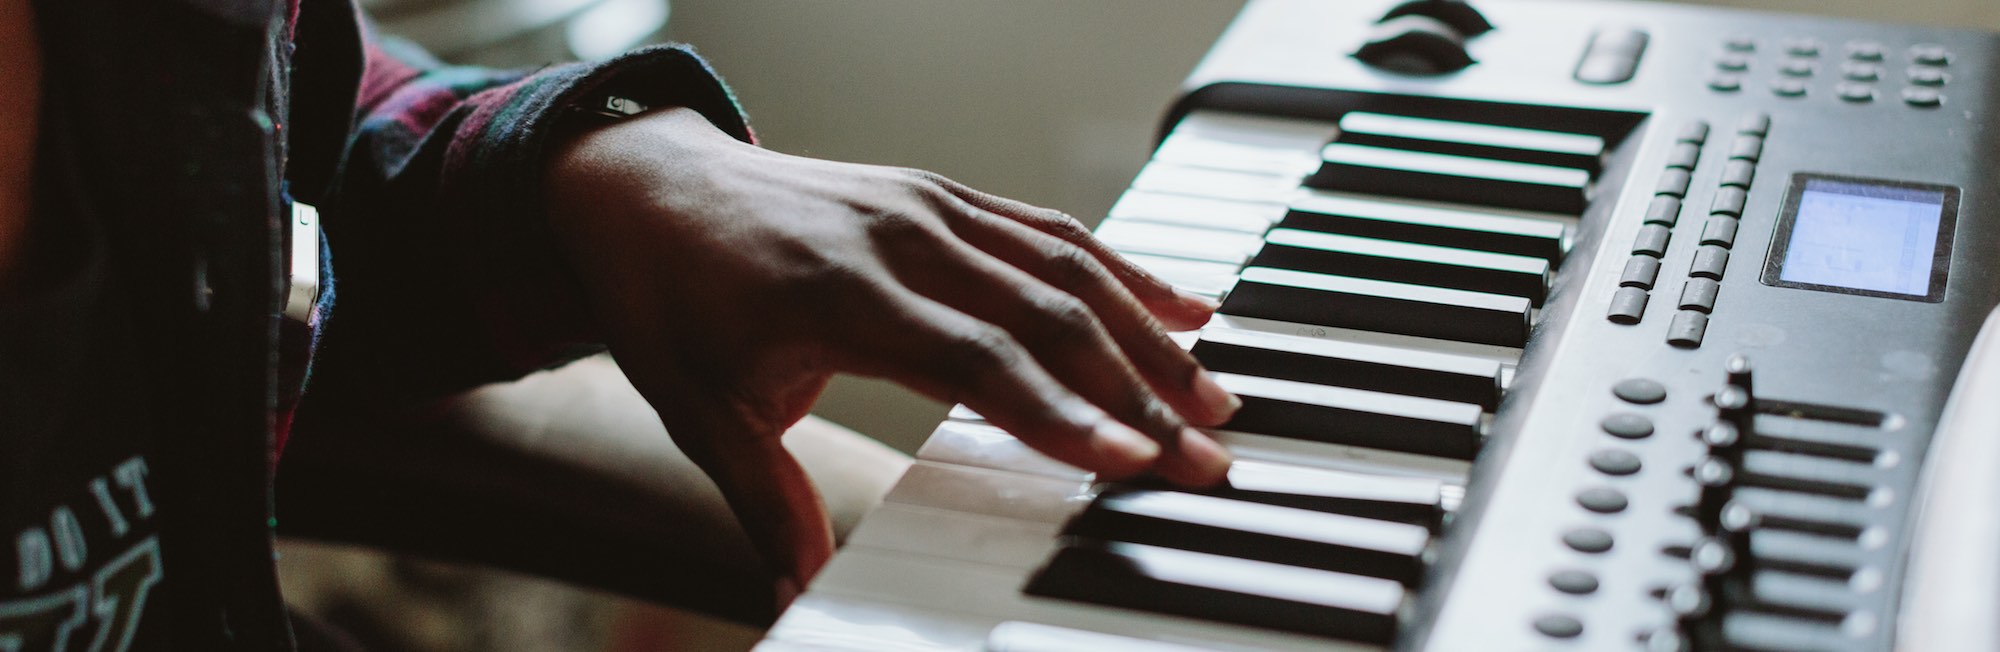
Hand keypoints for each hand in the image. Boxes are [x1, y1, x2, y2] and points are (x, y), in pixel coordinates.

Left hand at [544, 107, 1238, 595]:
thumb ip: (764, 498)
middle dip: (1137, 389)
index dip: (1059, 413)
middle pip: (1045, 314)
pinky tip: (1186, 306)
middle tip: (1207, 454)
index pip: (973, 357)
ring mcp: (929, 206)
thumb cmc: (670, 300)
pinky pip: (1051, 229)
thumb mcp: (697, 409)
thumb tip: (799, 591)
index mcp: (840, 291)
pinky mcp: (944, 194)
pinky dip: (1124, 269)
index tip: (1131, 460)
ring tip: (1218, 394)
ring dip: (1149, 331)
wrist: (643, 186)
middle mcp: (900, 237)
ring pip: (1066, 265)